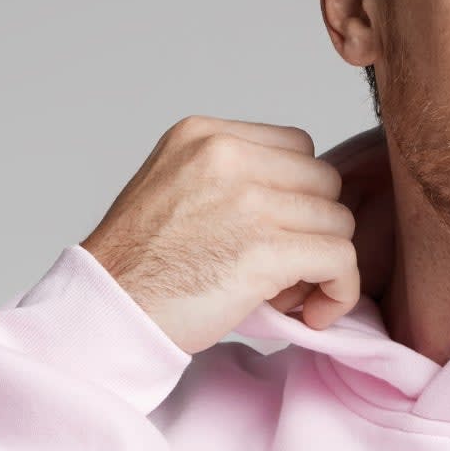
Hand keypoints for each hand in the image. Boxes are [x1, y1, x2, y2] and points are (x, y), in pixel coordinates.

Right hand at [79, 116, 363, 354]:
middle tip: (283, 273)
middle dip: (313, 229)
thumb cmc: (139, 269)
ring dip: (324, 264)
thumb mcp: (174, 190)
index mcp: (204, 136)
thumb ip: (229, 181)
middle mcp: (226, 155)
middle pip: (324, 182)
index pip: (296, 147)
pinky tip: (312, 315)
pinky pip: (340, 258)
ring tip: (286, 297)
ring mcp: (248, 199)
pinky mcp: (265, 249)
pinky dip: (339, 290)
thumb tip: (298, 205)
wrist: (109, 312)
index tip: (274, 236)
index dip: (297, 197)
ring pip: (338, 220)